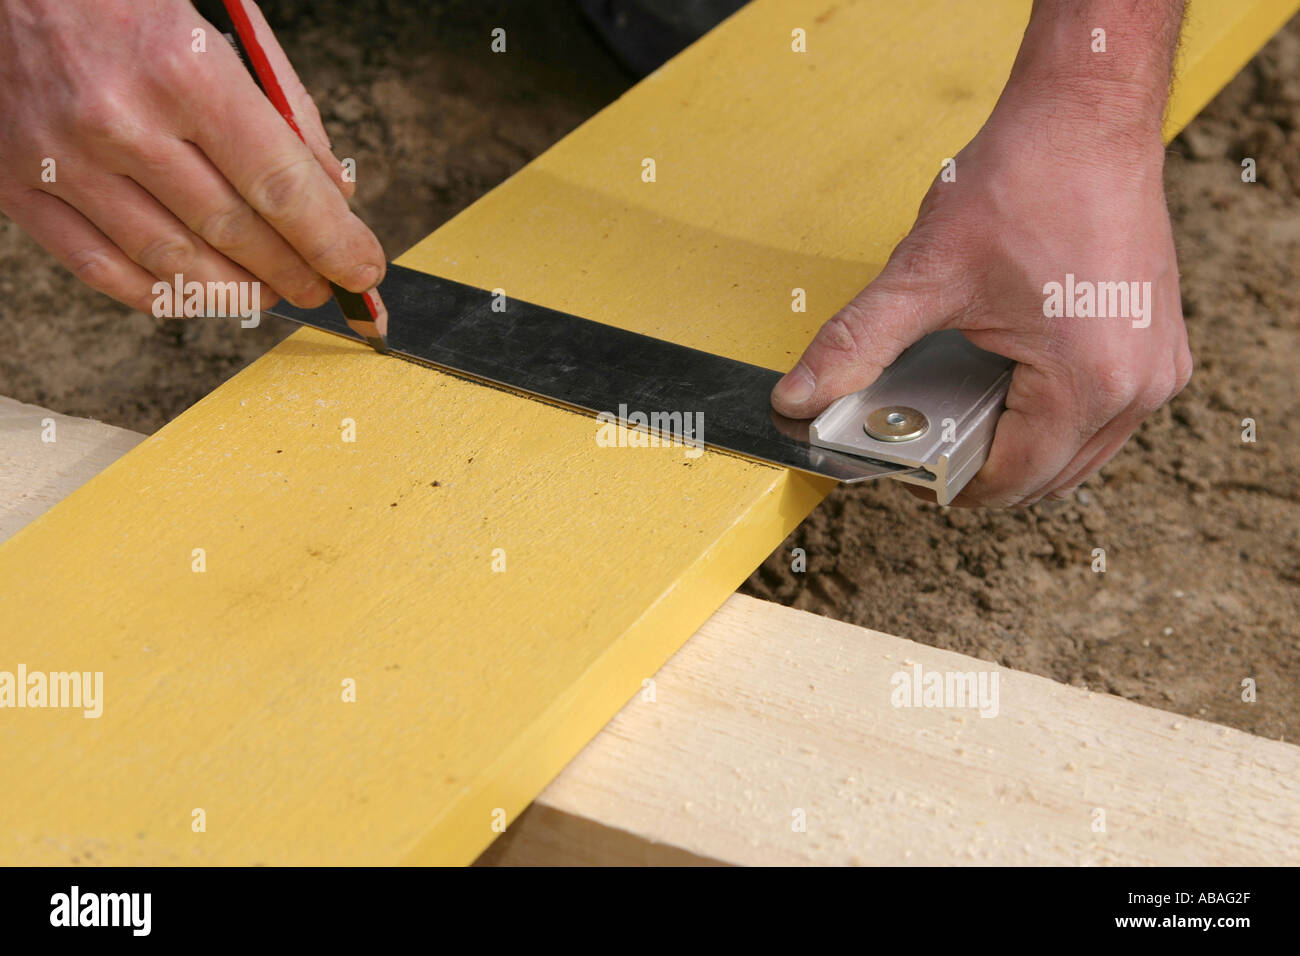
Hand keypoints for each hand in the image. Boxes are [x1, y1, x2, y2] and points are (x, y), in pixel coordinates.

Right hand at [0, 0, 384, 313]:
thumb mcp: (219, 26)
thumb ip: (282, 111)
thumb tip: (331, 195)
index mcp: (181, 69)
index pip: (280, 185)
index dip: (333, 240)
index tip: (362, 269)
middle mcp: (120, 120)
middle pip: (234, 231)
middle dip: (294, 271)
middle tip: (323, 286)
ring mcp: (63, 157)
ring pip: (171, 262)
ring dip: (236, 291)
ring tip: (269, 293)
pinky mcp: (15, 182)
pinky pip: (99, 268)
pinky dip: (160, 295)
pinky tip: (198, 295)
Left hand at [772, 94, 1191, 506]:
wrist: (1087, 113)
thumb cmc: (1024, 181)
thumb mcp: (925, 274)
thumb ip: (857, 344)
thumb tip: (798, 398)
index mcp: (1088, 381)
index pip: (1013, 480)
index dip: (953, 487)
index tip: (911, 471)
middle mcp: (1139, 386)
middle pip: (1051, 476)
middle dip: (985, 469)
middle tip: (929, 440)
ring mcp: (1158, 366)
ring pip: (1082, 451)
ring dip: (1023, 446)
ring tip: (964, 411)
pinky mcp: (1159, 342)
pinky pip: (1105, 414)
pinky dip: (1056, 416)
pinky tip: (1008, 384)